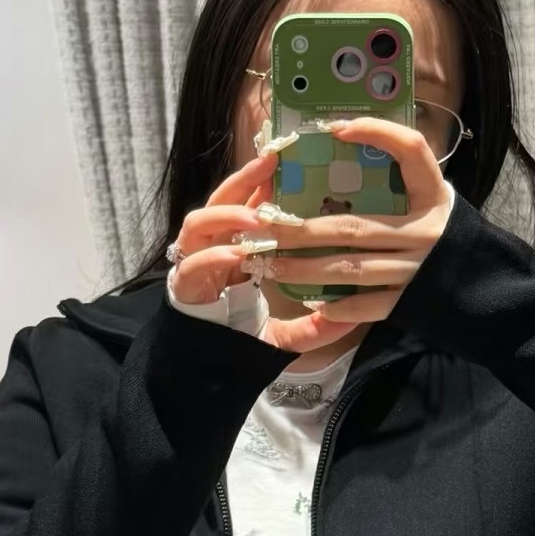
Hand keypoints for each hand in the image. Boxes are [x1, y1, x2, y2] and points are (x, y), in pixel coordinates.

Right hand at [166, 148, 371, 356]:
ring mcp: (193, 265)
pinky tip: (237, 253)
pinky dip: (214, 256)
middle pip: (220, 201)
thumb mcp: (285, 334)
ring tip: (257, 217)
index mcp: (233, 250)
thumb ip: (313, 327)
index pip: (244, 206)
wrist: (204, 374)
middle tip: (271, 161)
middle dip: (244, 179)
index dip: (261, 184)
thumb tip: (352, 320)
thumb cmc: (241, 343)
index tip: (286, 163)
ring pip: (198, 223)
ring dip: (228, 215)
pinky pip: (192, 264)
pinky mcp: (183, 287)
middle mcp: (210, 250)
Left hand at [245, 114, 452, 325]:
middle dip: (303, 230)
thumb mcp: (433, 199)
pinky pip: (368, 305)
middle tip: (265, 229)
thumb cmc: (447, 234)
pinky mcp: (412, 301)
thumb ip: (403, 178)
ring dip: (307, 267)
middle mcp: (427, 231)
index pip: (412, 150)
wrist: (487, 285)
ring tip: (273, 264)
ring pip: (351, 268)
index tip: (336, 128)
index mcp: (435, 195)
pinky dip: (339, 306)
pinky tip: (312, 301)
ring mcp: (418, 269)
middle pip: (353, 227)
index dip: (377, 133)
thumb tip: (346, 139)